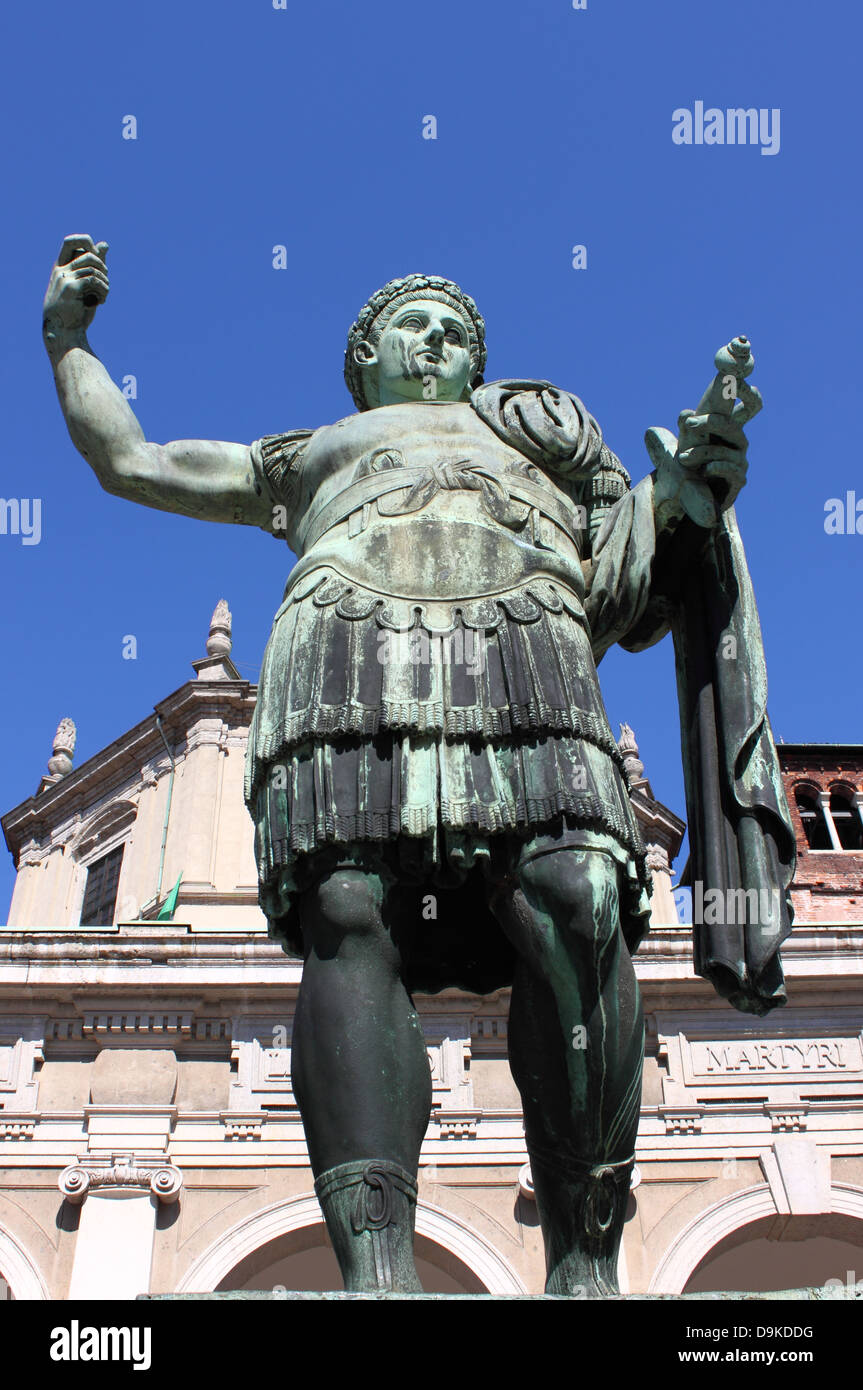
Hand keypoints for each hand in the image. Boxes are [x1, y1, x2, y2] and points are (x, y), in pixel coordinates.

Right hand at [43, 234, 108, 338]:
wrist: (64, 332)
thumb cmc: (75, 310)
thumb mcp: (85, 285)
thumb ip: (94, 265)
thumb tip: (105, 244)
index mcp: (60, 267)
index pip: (70, 241)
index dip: (86, 242)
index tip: (96, 259)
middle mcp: (60, 270)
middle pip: (88, 253)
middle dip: (103, 265)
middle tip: (105, 280)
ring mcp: (64, 278)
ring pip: (94, 268)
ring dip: (105, 282)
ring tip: (104, 295)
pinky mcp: (71, 288)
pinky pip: (94, 280)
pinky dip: (103, 290)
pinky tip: (101, 301)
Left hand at [646, 379, 760, 529]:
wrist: (691, 496)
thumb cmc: (691, 463)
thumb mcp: (684, 442)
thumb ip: (686, 428)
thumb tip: (684, 413)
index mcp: (728, 427)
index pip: (749, 406)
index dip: (749, 394)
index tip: (741, 382)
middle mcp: (738, 441)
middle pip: (732, 426)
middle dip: (710, 422)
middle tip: (688, 423)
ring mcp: (740, 461)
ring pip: (725, 450)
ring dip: (701, 452)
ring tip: (682, 458)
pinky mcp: (738, 480)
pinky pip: (730, 470)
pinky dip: (715, 467)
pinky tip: (703, 471)